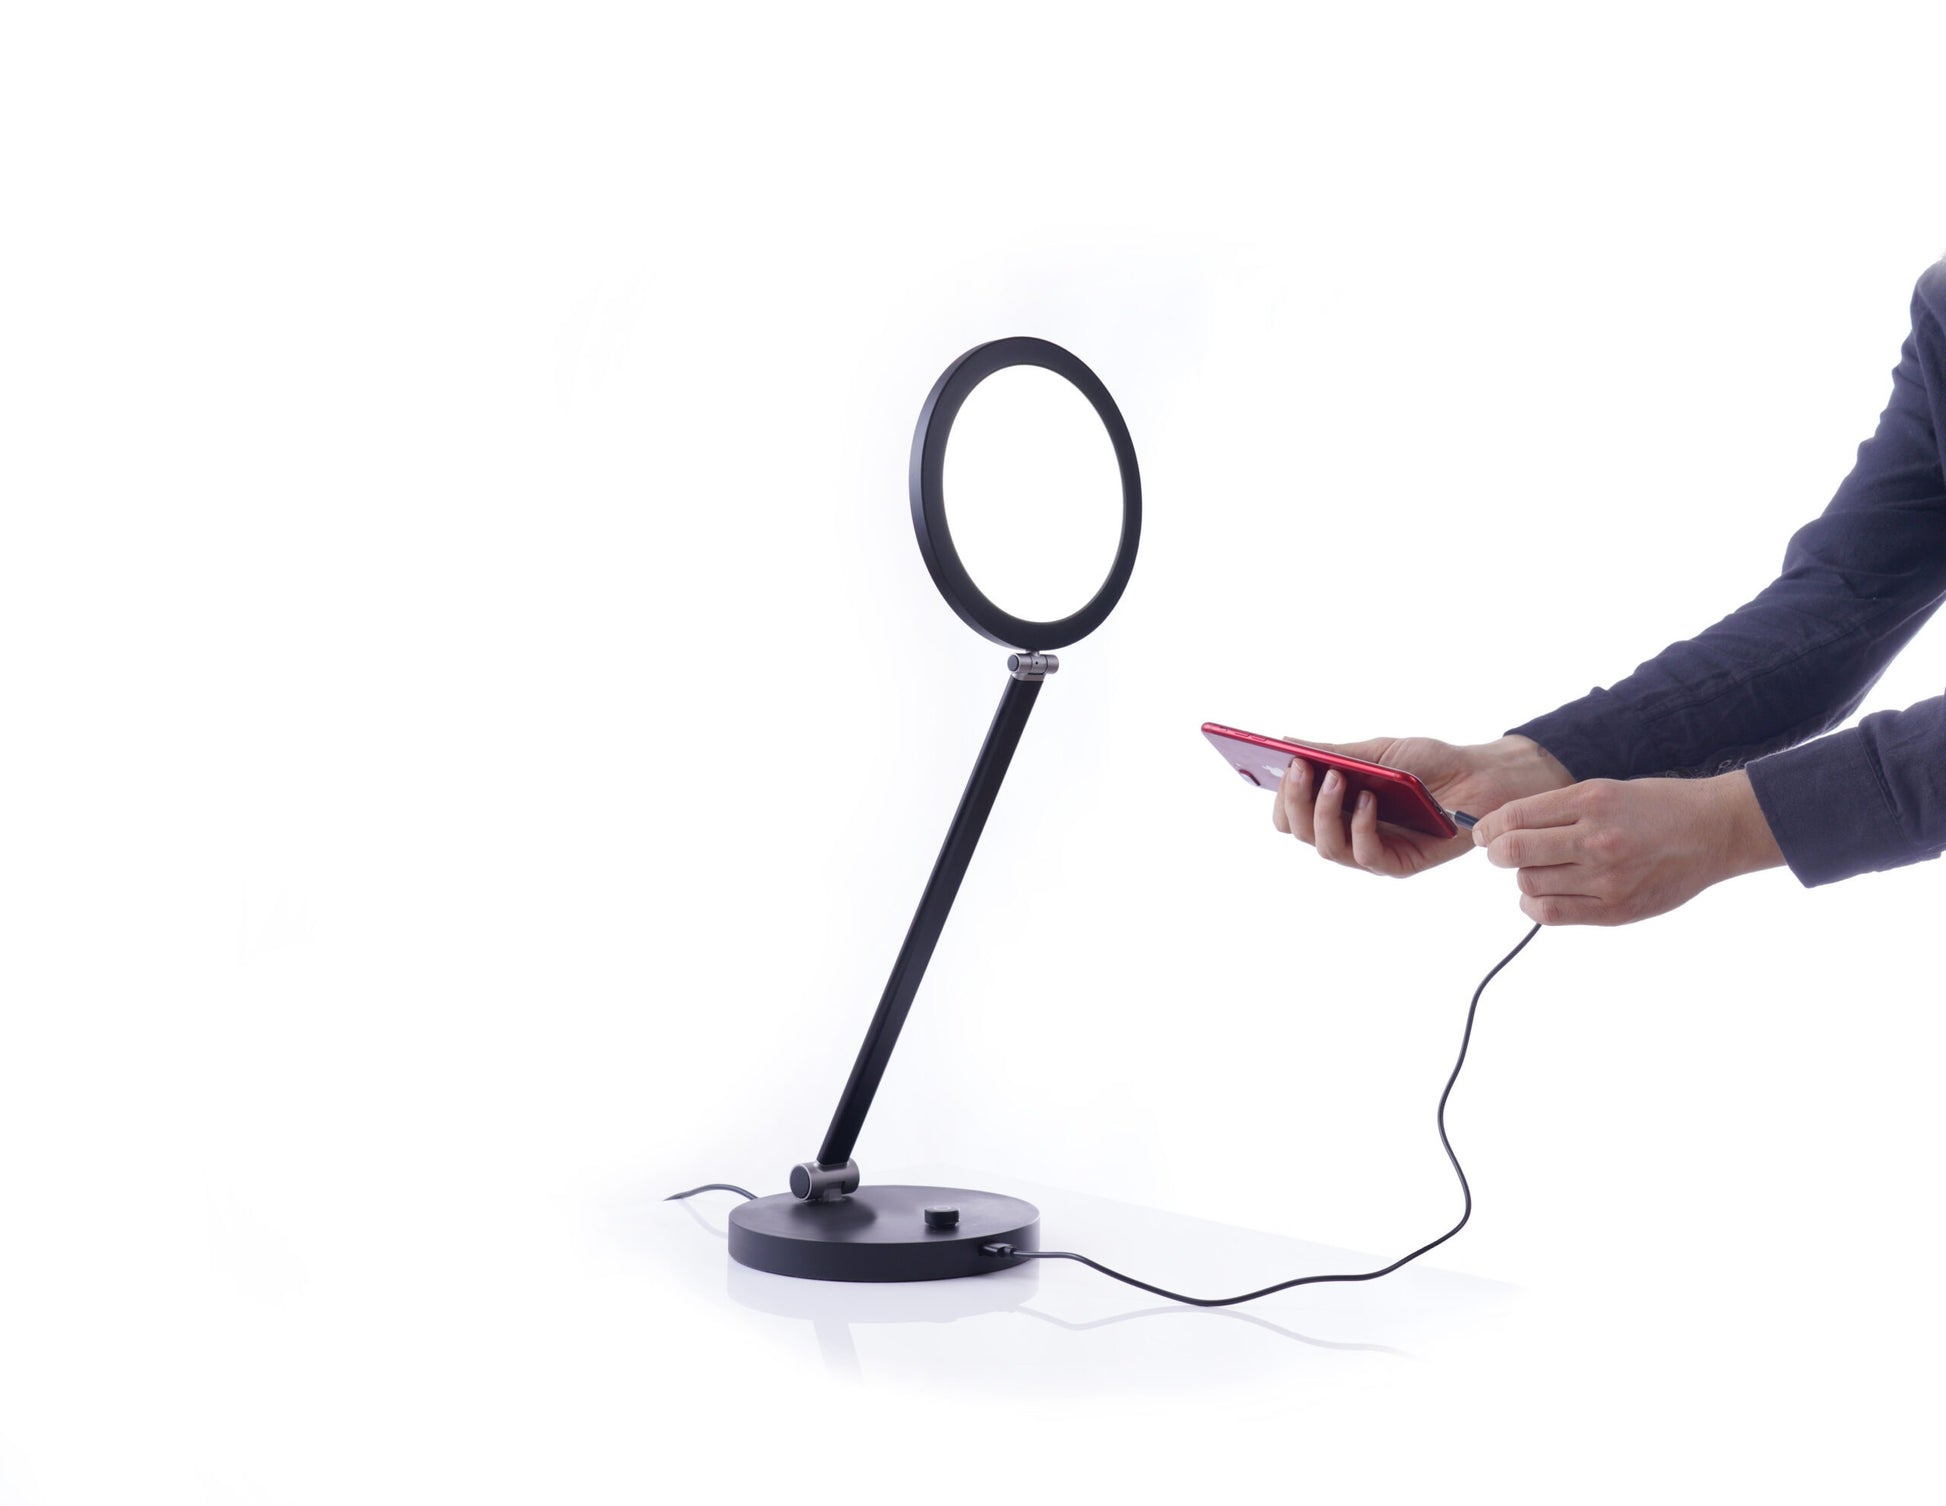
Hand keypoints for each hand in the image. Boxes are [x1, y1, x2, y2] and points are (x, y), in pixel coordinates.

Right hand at [1273, 734, 1571, 877]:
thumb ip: (1334, 753)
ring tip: (1336, 778)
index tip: (1287, 766)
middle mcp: (1347, 833)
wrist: (1479, 776)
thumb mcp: (1377, 752)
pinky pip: (1366, 855)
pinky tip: (1369, 800)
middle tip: (1302, 768)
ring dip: (1325, 811)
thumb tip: (1288, 744)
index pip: (1290, 815)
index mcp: (1337, 807)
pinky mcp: (1398, 864)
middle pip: (1300, 832)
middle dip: (1294, 800)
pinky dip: (1361, 826)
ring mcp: (1370, 851)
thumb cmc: (1430, 763)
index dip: (1282, 796)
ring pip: (1326, 847)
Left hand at [1471, 770, 1784, 924]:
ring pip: (1529, 884)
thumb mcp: (1603, 791)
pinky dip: (1534, 905)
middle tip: (1499, 852)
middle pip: (1515, 852)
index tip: (1482, 833)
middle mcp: (1596, 839)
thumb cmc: (1655, 807)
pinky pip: (1552, 914)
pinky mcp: (1615, 910)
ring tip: (1539, 869)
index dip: (1488, 827)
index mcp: (1590, 801)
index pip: (1514, 817)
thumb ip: (1556, 811)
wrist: (1714, 832)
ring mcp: (1606, 878)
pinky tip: (1542, 894)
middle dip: (1496, 853)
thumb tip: (1502, 829)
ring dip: (1522, 877)